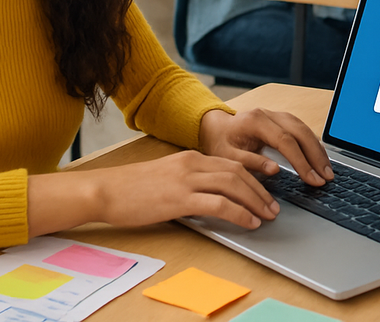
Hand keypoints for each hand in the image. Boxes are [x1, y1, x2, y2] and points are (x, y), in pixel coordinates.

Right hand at [85, 150, 282, 230]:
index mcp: (190, 157)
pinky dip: (239, 212)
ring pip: (233, 185)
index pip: (231, 163)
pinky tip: (249, 222)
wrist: (106, 190)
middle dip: (261, 190)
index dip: (254, 176)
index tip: (267, 188)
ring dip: (255, 201)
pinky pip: (219, 203)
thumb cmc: (132, 189)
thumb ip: (189, 181)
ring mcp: (186, 180)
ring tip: (267, 215)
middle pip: (238, 172)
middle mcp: (192, 164)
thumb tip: (211, 197)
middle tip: (273, 206)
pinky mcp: (180, 198)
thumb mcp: (166, 177)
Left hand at [199, 107, 334, 187]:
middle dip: (316, 156)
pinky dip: (313, 145)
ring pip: (305, 129)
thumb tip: (275, 170)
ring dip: (318, 150)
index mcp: (255, 121)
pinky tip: (320, 159)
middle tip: (326, 177)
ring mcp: (277, 115)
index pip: (285, 141)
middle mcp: (269, 114)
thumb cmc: (219, 143)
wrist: (215, 127)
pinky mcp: (282, 120)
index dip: (301, 161)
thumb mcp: (227, 157)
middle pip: (300, 132)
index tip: (312, 178)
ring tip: (327, 171)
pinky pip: (302, 130)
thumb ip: (250, 163)